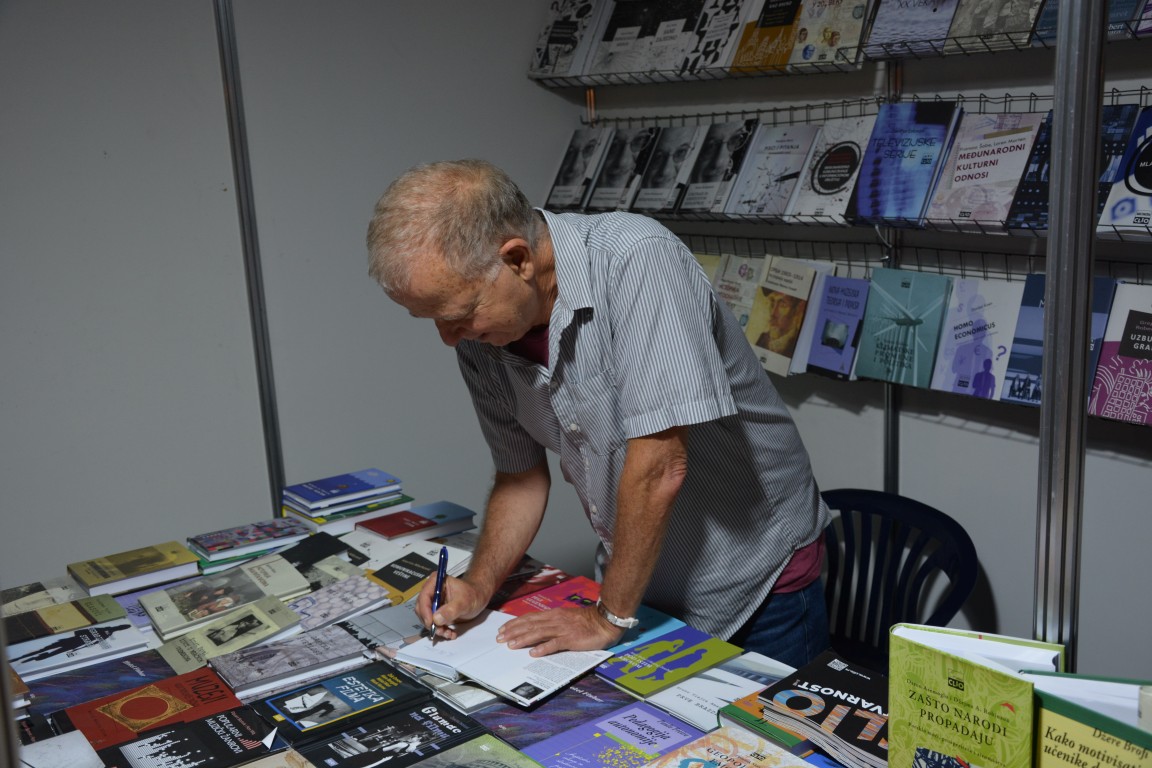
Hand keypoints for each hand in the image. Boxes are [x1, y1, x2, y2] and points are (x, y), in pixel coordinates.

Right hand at [414, 575, 486, 640]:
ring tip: (448, 633)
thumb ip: (451, 610)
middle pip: (422, 608)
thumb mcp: (464, 602)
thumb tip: (436, 619)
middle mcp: (431, 591)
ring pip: (426, 618)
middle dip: (430, 622)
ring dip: (436, 628)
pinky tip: (450, 633)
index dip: (425, 611)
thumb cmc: (473, 595)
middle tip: (440, 630)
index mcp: (436, 582)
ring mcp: (433, 602)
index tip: (431, 622)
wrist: (479, 598)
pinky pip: (433, 623)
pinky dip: (440, 630)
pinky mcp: (436, 612)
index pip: (424, 596)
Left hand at [495, 605, 625, 655]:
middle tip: (499, 639)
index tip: (502, 630)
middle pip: (530, 625)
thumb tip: (536, 628)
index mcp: (553, 615)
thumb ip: (552, 622)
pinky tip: (534, 653)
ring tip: (511, 646)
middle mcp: (555, 620)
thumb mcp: (566, 617)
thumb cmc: (586, 621)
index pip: (529, 618)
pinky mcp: (571, 639)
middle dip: (513, 632)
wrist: (604, 620)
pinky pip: (555, 644)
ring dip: (523, 639)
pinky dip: (543, 648)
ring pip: (539, 633)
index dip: (515, 624)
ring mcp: (562, 629)